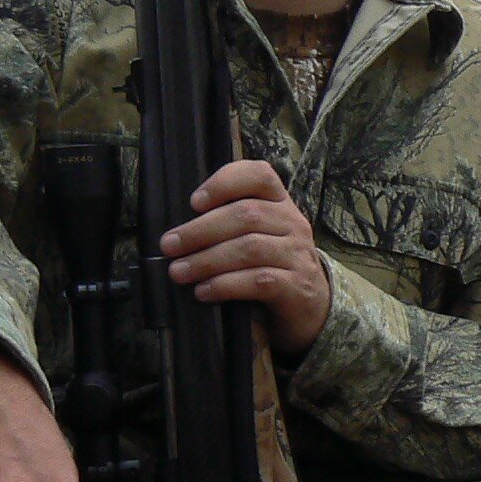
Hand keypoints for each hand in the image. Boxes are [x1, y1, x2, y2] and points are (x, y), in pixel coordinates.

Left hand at [161, 158, 332, 354]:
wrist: (311, 306)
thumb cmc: (272, 265)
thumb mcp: (259, 235)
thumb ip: (229, 223)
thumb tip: (178, 231)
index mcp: (280, 202)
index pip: (260, 175)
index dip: (225, 182)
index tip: (194, 202)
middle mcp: (293, 222)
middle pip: (246, 215)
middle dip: (201, 230)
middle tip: (169, 246)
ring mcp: (297, 255)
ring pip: (250, 248)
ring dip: (207, 260)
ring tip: (179, 271)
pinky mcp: (297, 286)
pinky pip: (258, 281)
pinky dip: (226, 285)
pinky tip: (204, 291)